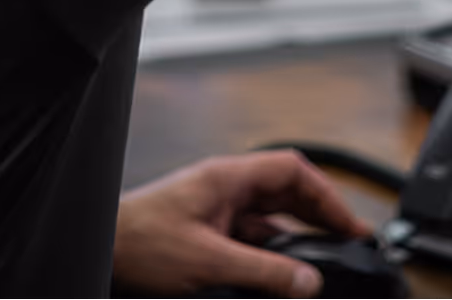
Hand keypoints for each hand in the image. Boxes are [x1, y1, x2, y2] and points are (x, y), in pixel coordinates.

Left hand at [113, 150, 372, 297]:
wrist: (100, 250)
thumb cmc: (139, 242)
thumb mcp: (210, 261)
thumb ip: (264, 271)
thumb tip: (309, 281)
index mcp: (227, 177)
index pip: (291, 170)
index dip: (327, 196)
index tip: (351, 226)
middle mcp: (224, 189)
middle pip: (285, 193)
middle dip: (319, 217)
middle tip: (348, 247)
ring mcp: (215, 211)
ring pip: (269, 219)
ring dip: (297, 239)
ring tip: (322, 267)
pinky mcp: (205, 235)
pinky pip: (252, 240)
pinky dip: (273, 256)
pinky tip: (284, 278)